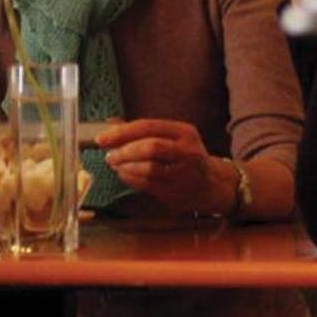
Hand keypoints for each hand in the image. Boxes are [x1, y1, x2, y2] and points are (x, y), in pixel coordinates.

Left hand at [95, 118, 235, 215]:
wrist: (213, 184)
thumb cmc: (186, 156)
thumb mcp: (172, 137)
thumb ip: (144, 131)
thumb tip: (111, 124)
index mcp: (185, 132)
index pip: (149, 126)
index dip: (122, 132)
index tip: (103, 138)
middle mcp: (187, 151)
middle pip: (150, 147)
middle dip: (124, 151)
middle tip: (109, 155)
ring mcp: (184, 173)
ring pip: (149, 169)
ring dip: (126, 167)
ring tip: (115, 164)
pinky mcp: (177, 192)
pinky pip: (148, 185)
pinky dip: (130, 179)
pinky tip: (123, 174)